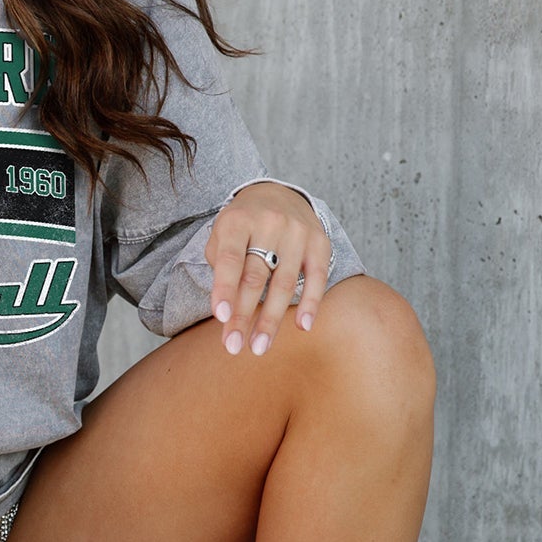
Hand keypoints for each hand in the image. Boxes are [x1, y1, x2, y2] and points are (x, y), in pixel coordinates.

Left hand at [204, 182, 330, 355]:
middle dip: (244, 315)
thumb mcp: (222, 235)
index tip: (221, 318)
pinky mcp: (320, 242)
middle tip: (233, 347)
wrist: (278, 194)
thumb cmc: (243, 225)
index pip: (230, 259)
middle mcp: (269, 223)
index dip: (224, 289)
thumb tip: (229, 311)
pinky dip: (311, 303)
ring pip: (284, 284)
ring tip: (259, 347)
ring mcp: (297, 232)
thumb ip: (221, 268)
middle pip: (255, 277)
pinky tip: (302, 326)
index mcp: (238, 221)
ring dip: (271, 319)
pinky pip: (317, 278)